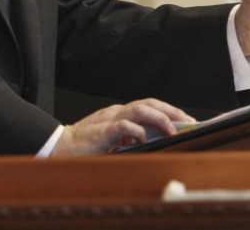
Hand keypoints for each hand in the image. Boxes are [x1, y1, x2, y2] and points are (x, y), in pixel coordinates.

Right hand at [50, 99, 194, 156]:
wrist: (60, 147)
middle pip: (149, 103)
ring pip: (139, 110)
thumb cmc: (87, 145)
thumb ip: (131, 138)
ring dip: (159, 118)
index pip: (150, 106)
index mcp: (121, 114)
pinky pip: (122, 126)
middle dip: (171, 111)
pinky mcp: (102, 131)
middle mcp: (117, 112)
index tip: (188, 121)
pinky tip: (144, 139)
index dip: (170, 111)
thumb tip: (158, 142)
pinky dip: (136, 131)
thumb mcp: (114, 141)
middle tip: (189, 121)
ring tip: (173, 130)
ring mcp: (109, 119)